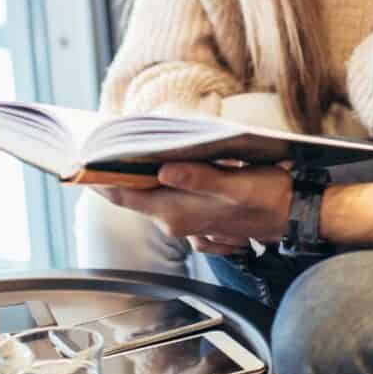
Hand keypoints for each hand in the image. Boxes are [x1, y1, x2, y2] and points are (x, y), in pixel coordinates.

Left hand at [97, 163, 292, 247]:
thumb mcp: (236, 183)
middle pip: (130, 197)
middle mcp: (174, 222)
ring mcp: (185, 225)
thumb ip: (199, 177)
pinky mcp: (197, 222)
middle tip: (95, 148)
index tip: (80, 159)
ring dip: (135, 179)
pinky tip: (160, 170)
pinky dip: (157, 187)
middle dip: (111, 175)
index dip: (98, 179)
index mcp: (177, 211)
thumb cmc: (267, 195)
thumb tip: (164, 169)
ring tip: (122, 153)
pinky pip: (167, 203)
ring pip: (148, 200)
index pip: (123, 196)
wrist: (292, 215)